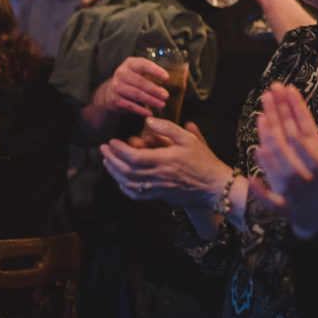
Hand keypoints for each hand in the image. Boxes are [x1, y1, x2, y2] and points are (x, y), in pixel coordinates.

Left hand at [100, 117, 230, 207]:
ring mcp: (158, 188)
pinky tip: (120, 179)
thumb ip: (168, 128)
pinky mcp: (159, 196)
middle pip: (127, 171)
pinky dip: (124, 187)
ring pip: (129, 183)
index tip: (112, 141)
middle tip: (103, 149)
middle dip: (111, 159)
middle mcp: (159, 176)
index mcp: (166, 160)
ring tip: (107, 161)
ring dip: (114, 172)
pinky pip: (137, 195)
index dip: (119, 150)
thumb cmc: (203, 160)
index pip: (134, 157)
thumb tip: (148, 121)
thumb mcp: (189, 139)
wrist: (214, 186)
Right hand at [101, 56, 176, 116]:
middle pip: (140, 82)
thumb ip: (160, 72)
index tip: (167, 77)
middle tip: (166, 96)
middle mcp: (121, 73)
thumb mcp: (143, 72)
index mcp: (131, 63)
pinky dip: (141, 110)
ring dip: (150, 100)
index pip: (143, 65)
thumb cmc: (135, 80)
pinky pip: (130, 105)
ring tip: (162, 104)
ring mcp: (116, 87)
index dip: (155, 71)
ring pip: (136, 94)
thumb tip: (186, 69)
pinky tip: (150, 113)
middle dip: (154, 90)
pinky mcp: (114, 100)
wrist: (112, 91)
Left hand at [252, 83, 317, 238]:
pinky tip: (253, 158)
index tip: (287, 89)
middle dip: (277, 113)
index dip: (294, 108)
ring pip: (272, 158)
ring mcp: (289, 190)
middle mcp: (300, 174)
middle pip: (285, 138)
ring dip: (265, 135)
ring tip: (261, 113)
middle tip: (270, 92)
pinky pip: (266, 194)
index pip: (303, 129)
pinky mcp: (282, 206)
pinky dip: (258, 179)